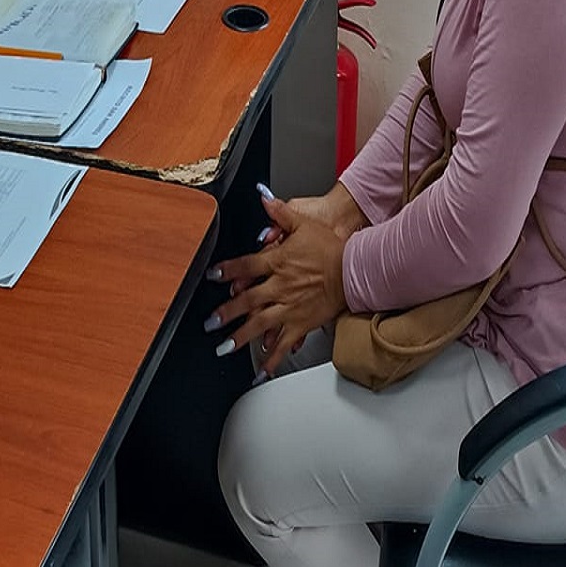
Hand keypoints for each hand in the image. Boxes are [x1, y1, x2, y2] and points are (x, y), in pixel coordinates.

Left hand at [205, 193, 348, 377]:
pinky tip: (261, 369)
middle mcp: (281, 286)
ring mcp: (291, 307)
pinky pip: (284, 344)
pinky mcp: (303, 323)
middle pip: (246, 300)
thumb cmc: (332, 248)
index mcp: (278, 262)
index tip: (212, 275)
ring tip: (224, 348)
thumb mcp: (304, 223)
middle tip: (210, 323)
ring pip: (260, 325)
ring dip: (240, 338)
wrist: (356, 269)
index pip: (245, 266)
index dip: (226, 271)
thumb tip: (263, 197)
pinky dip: (272, 358)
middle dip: (225, 313)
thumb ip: (280, 212)